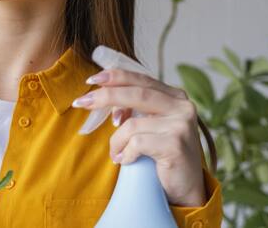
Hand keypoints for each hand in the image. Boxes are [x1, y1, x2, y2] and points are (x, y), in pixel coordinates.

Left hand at [72, 69, 206, 206]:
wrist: (186, 189)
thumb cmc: (163, 156)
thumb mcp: (151, 126)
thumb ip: (135, 109)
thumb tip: (105, 97)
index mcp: (176, 97)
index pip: (142, 80)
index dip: (116, 77)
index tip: (92, 78)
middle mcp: (182, 107)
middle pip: (136, 94)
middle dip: (104, 97)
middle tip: (81, 102)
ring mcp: (181, 125)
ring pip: (132, 125)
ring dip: (116, 141)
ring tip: (117, 153)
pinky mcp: (175, 145)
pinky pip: (136, 144)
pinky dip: (126, 153)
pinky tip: (127, 160)